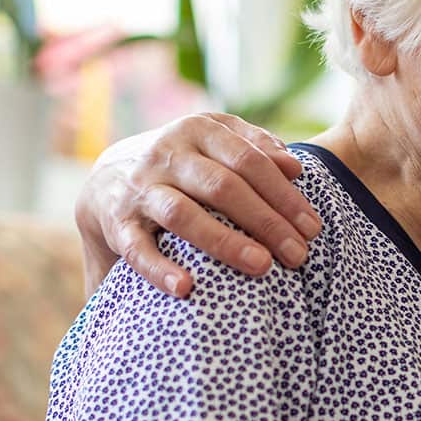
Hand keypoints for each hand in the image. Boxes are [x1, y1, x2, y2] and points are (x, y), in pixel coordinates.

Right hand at [75, 113, 319, 297]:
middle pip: (223, 186)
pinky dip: (159, 268)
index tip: (312, 227)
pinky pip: (137, 247)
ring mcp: (140, 188)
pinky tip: (186, 289)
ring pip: (183, 214)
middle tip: (298, 255)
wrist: (108, 176)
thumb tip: (295, 167)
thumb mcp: (215, 141)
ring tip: (261, 267)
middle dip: (266, 222)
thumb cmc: (182, 162)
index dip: (283, 194)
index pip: (249, 160)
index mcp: (198, 131)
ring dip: (224, 242)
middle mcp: (167, 155)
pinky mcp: (117, 222)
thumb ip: (254, 147)